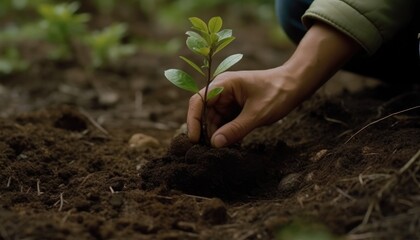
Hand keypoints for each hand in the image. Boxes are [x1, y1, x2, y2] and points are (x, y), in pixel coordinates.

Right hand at [187, 22, 359, 147]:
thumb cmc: (278, 93)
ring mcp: (228, 100)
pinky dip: (226, 134)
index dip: (193, 121)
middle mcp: (222, 91)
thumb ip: (236, 129)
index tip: (194, 140)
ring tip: (223, 151)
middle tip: (210, 152)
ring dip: (217, 136)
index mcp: (223, 84)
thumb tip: (215, 144)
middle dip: (206, 132)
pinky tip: (232, 146)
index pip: (198, 101)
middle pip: (204, 113)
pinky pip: (224, 123)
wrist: (295, 86)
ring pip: (214, 121)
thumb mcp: (258, 113)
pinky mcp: (235, 108)